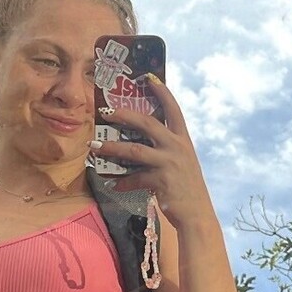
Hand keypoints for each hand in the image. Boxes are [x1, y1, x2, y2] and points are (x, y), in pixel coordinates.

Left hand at [90, 79, 213, 230]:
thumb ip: (167, 149)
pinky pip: (134, 178)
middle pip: (147, 123)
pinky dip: (122, 182)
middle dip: (124, 115)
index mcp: (183, 140)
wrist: (197, 214)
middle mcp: (177, 147)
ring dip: (111, 148)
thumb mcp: (183, 162)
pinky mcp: (160, 180)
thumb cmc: (187, 187)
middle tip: (105, 112)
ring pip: (134, 150)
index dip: (162, 92)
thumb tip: (140, 141)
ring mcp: (169, 163)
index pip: (173, 109)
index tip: (148, 77)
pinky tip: (113, 184)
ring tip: (94, 147)